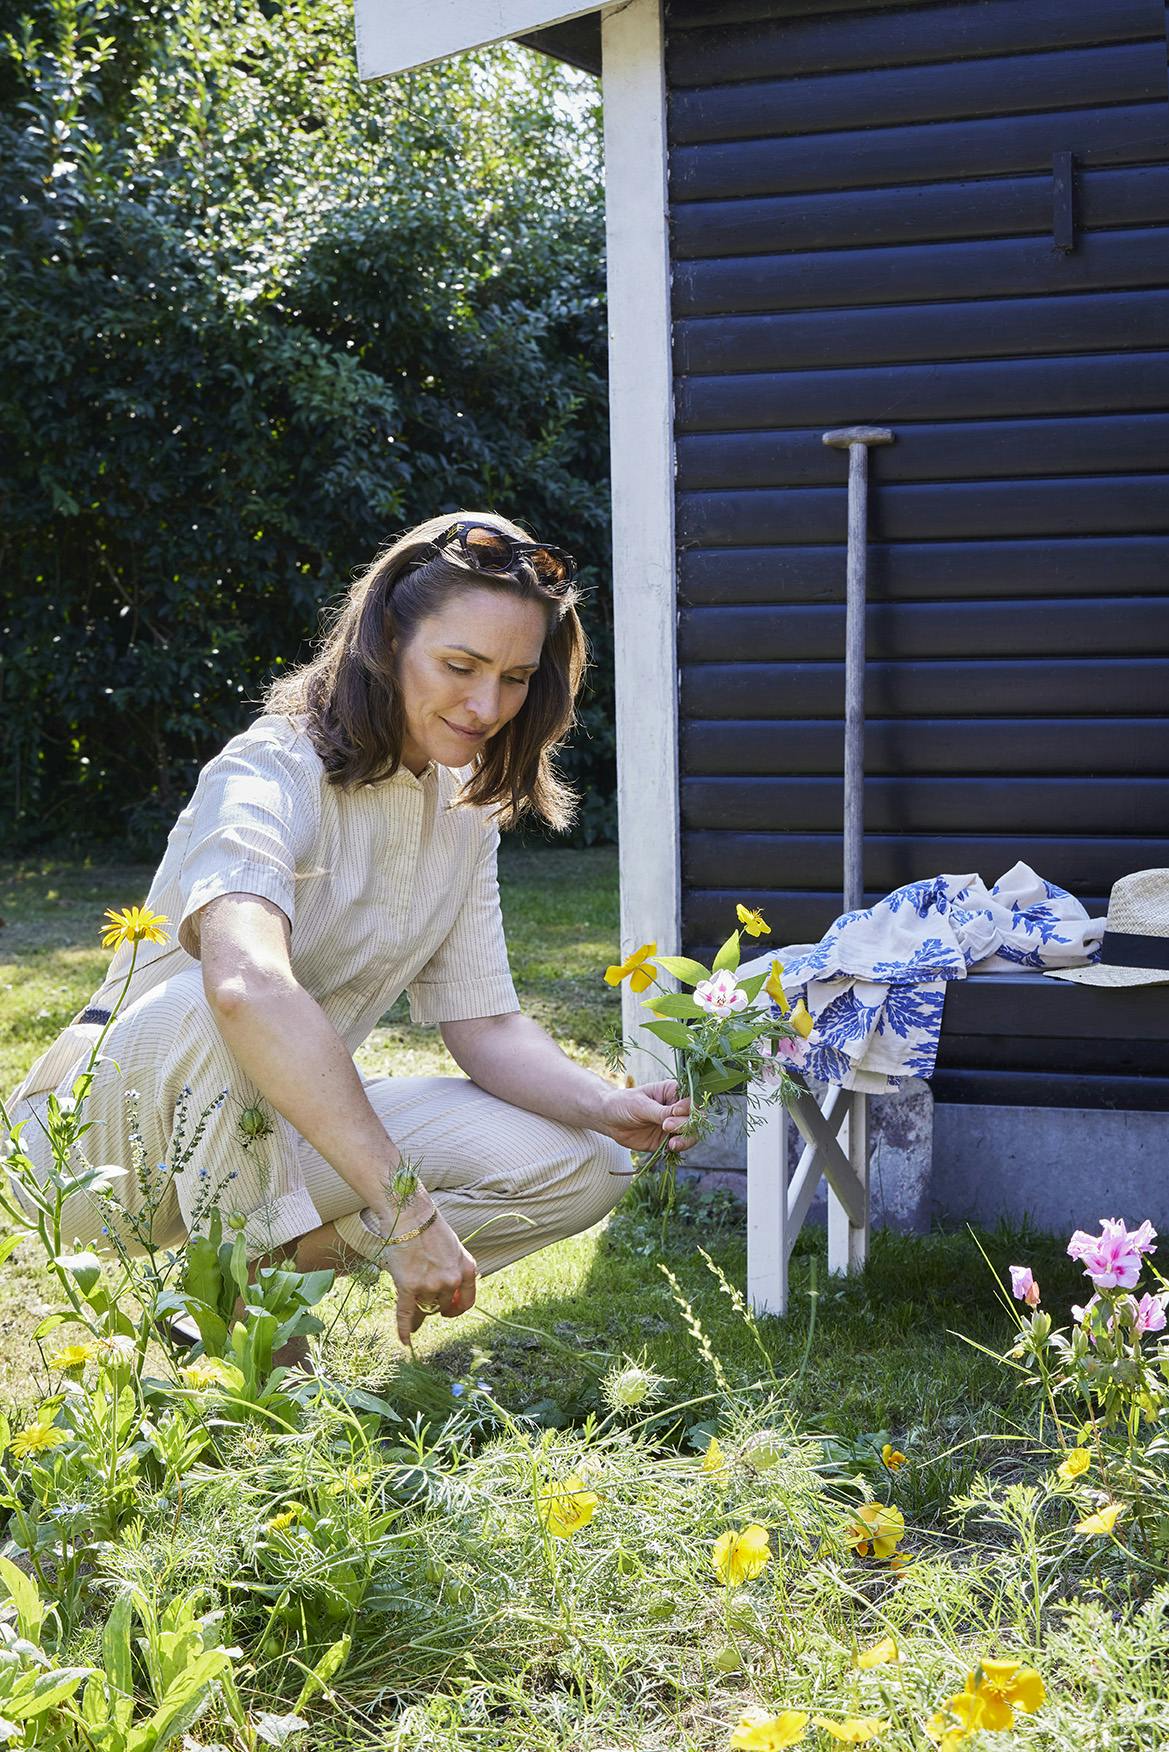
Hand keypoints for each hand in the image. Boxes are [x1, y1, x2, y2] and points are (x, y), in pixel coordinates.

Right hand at [372, 1203, 478, 1344]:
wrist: (410, 1215)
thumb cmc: (429, 1229)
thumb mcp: (453, 1248)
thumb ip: (454, 1271)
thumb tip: (448, 1296)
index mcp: (467, 1269)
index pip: (466, 1302)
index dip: (456, 1310)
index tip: (447, 1313)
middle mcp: (451, 1280)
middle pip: (441, 1306)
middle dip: (432, 1305)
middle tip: (422, 1300)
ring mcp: (430, 1285)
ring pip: (424, 1308)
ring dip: (417, 1310)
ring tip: (411, 1312)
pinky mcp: (409, 1287)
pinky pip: (406, 1314)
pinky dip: (404, 1329)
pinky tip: (405, 1342)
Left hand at [601, 1080, 694, 1156]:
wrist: (608, 1119)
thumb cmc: (623, 1104)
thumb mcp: (641, 1105)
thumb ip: (660, 1112)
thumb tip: (679, 1115)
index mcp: (673, 1092)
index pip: (691, 1099)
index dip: (689, 1107)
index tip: (675, 1112)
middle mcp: (677, 1108)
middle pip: (695, 1118)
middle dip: (686, 1124)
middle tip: (666, 1126)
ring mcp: (674, 1125)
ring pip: (691, 1133)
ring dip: (686, 1139)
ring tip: (672, 1144)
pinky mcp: (667, 1140)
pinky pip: (681, 1145)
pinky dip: (680, 1147)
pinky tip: (671, 1148)